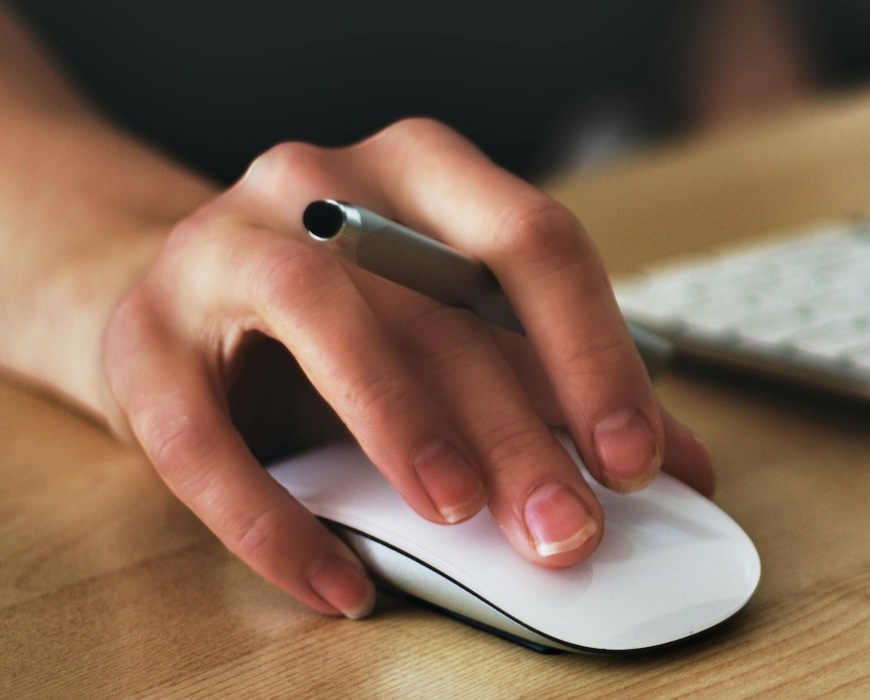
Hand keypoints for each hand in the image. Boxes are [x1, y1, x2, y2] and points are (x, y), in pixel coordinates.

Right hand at [102, 118, 713, 617]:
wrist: (178, 303)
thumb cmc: (349, 317)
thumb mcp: (459, 332)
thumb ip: (560, 387)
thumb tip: (686, 470)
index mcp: (426, 173)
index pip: (533, 241)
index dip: (594, 352)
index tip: (637, 457)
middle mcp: (323, 184)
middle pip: (440, 303)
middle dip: (517, 428)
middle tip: (568, 528)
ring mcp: (221, 248)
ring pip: (322, 317)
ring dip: (402, 422)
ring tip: (459, 515)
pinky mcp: (140, 339)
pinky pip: (200, 435)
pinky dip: (274, 520)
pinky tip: (339, 583)